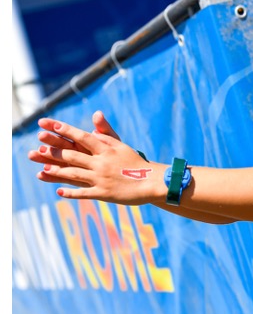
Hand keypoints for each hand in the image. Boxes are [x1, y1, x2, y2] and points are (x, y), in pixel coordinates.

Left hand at [28, 117, 162, 204]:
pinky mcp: (103, 193)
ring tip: (43, 170)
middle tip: (38, 148)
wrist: (153, 182)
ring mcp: (101, 179)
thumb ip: (106, 135)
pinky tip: (59, 192)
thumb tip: (94, 120)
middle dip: (54, 152)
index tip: (50, 125)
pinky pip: (83, 193)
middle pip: (73, 155)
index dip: (66, 131)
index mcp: (106, 150)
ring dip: (57, 172)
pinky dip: (70, 193)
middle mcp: (101, 163)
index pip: (82, 137)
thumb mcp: (122, 147)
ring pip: (74, 174)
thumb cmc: (137, 163)